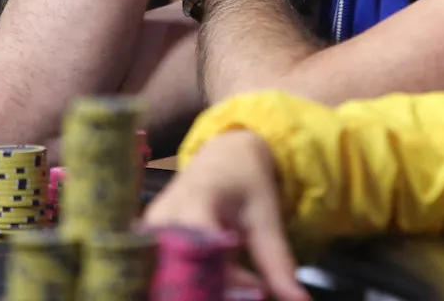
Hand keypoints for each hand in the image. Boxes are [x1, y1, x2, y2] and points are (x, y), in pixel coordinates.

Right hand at [143, 131, 308, 300]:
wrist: (221, 157)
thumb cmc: (244, 181)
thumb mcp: (266, 217)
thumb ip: (277, 262)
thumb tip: (299, 300)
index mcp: (196, 199)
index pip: (198, 248)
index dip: (222, 278)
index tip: (253, 291)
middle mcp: (163, 216)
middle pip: (182, 270)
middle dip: (217, 289)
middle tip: (253, 290)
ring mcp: (149, 230)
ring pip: (175, 277)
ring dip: (210, 288)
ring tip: (246, 282)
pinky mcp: (144, 242)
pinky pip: (168, 273)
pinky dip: (200, 282)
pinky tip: (226, 280)